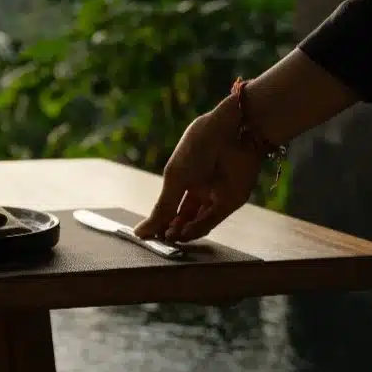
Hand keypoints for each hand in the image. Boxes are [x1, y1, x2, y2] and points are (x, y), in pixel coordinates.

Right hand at [134, 102, 261, 241]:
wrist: (230, 132)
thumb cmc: (197, 149)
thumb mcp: (175, 178)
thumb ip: (162, 208)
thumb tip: (140, 232)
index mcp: (182, 177)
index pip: (169, 205)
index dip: (159, 220)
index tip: (146, 234)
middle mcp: (199, 188)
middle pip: (183, 217)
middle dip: (170, 229)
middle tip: (160, 239)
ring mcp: (215, 195)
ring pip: (197, 221)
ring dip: (183, 232)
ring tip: (170, 237)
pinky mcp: (231, 200)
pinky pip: (212, 219)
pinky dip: (197, 228)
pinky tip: (184, 233)